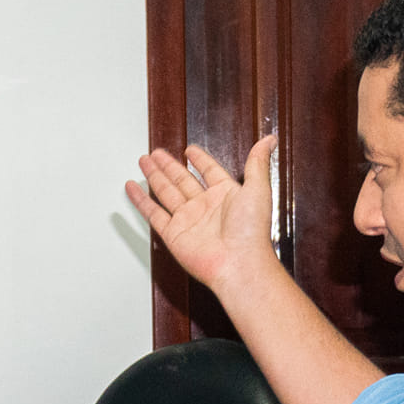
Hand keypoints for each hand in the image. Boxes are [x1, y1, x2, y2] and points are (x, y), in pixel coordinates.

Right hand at [124, 137, 277, 290]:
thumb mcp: (258, 188)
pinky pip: (153, 213)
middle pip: (182, 180)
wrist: (238, 264)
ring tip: (144, 162)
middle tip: (156, 153)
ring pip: (166, 192)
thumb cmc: (251, 232)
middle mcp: (205, 207)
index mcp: (226, 195)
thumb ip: (258, 162)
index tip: (190, 150)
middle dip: (169, 165)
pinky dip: (141, 200)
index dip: (200, 160)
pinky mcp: (173, 234)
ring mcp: (188, 220)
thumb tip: (270, 140)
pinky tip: (133, 187)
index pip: (209, 171)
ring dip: (154, 176)